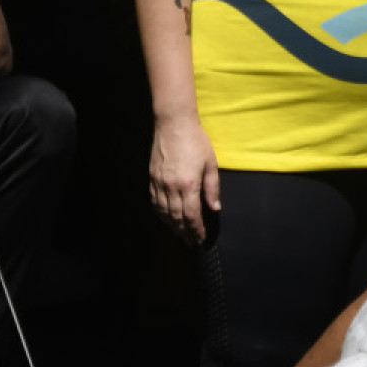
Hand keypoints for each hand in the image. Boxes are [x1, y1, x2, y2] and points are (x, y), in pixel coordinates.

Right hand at [150, 113, 220, 244]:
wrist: (173, 123)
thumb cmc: (196, 141)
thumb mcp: (211, 163)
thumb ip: (212, 188)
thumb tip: (215, 208)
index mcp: (189, 184)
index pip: (192, 215)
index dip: (196, 229)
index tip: (200, 238)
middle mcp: (172, 186)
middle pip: (176, 217)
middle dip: (184, 232)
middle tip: (190, 242)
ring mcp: (159, 182)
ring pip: (163, 212)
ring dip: (171, 226)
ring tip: (179, 234)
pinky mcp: (152, 178)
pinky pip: (154, 202)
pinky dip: (160, 214)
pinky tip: (165, 218)